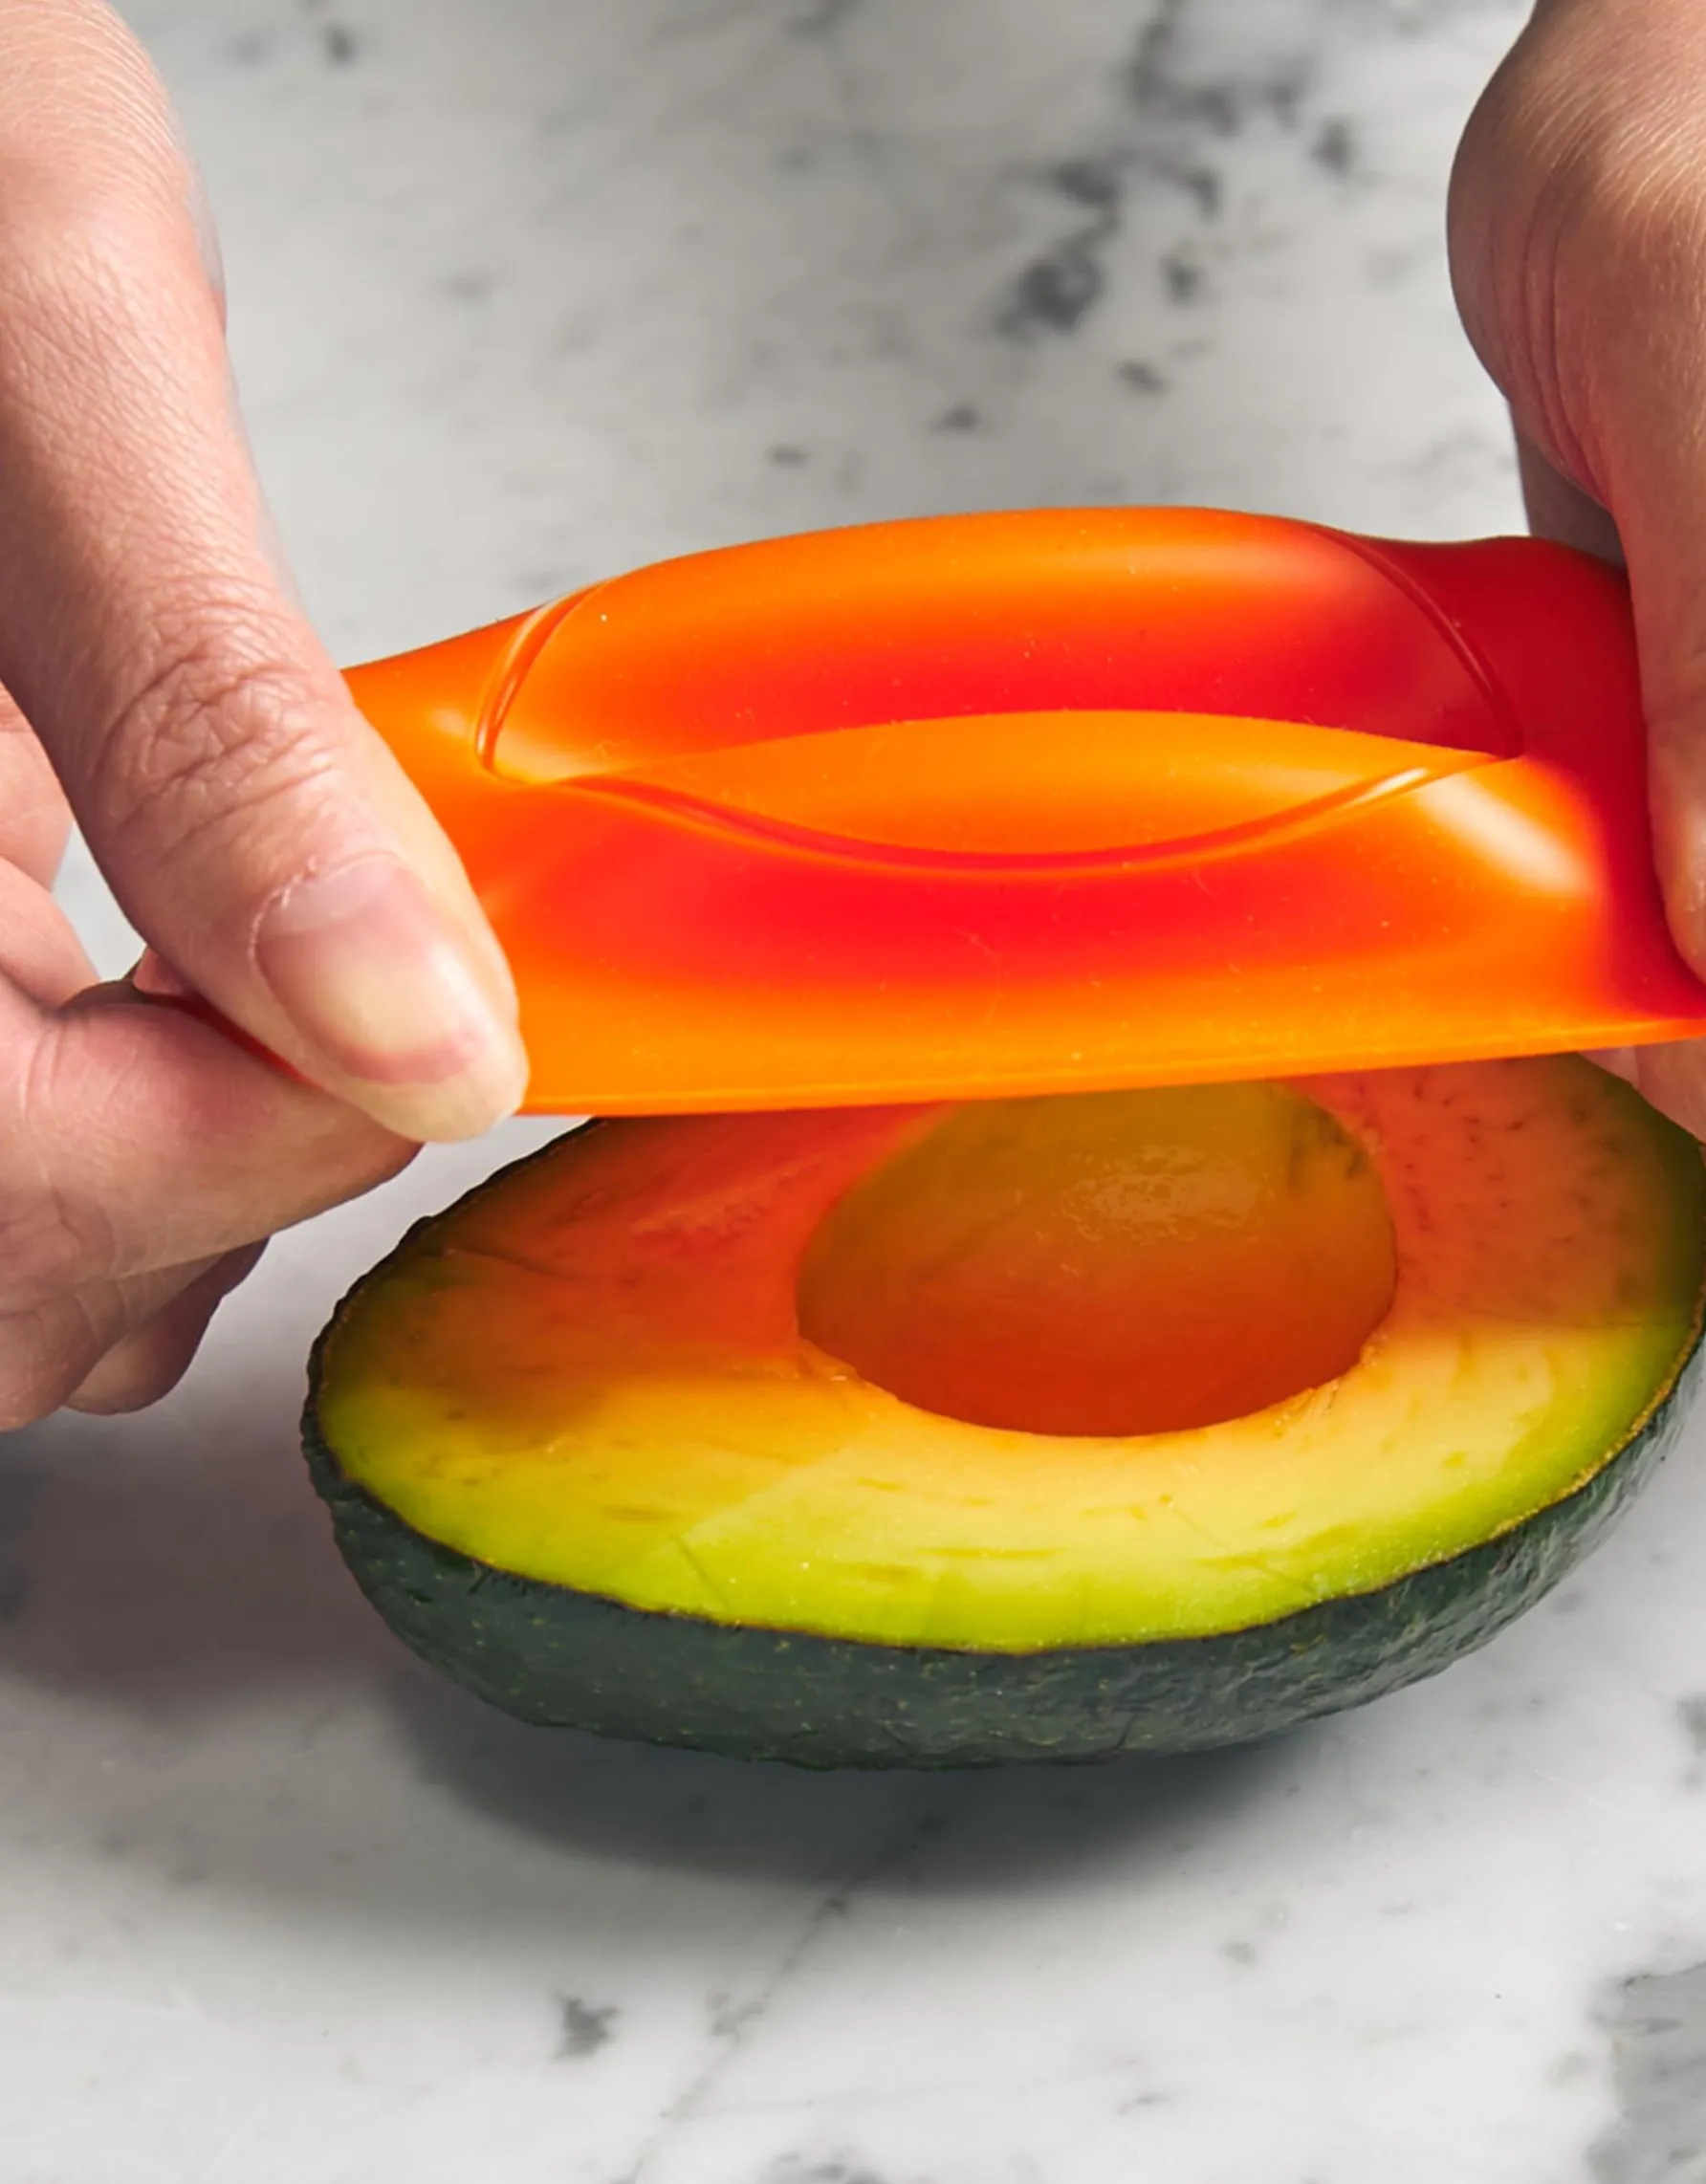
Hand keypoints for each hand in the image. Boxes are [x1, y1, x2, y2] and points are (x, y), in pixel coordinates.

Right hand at [0, 1, 525, 1422]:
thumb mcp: (46, 338)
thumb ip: (218, 713)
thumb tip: (430, 1031)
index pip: (23, 1179)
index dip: (263, 1128)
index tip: (423, 993)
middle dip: (197, 1181)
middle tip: (337, 978)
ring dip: (145, 1186)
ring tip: (244, 986)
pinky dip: (91, 1128)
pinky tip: (145, 994)